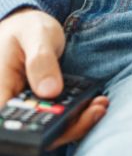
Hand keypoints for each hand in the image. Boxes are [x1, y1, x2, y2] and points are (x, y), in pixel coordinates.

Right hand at [0, 9, 107, 149]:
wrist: (32, 26)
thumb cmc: (27, 28)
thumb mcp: (35, 36)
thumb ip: (40, 61)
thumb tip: (50, 91)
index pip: (9, 120)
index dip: (31, 129)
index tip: (61, 120)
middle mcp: (10, 103)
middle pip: (32, 128)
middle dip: (64, 126)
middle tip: (95, 109)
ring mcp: (29, 106)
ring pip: (48, 127)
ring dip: (76, 122)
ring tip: (100, 106)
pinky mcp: (45, 104)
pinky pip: (59, 117)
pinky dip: (78, 115)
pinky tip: (97, 104)